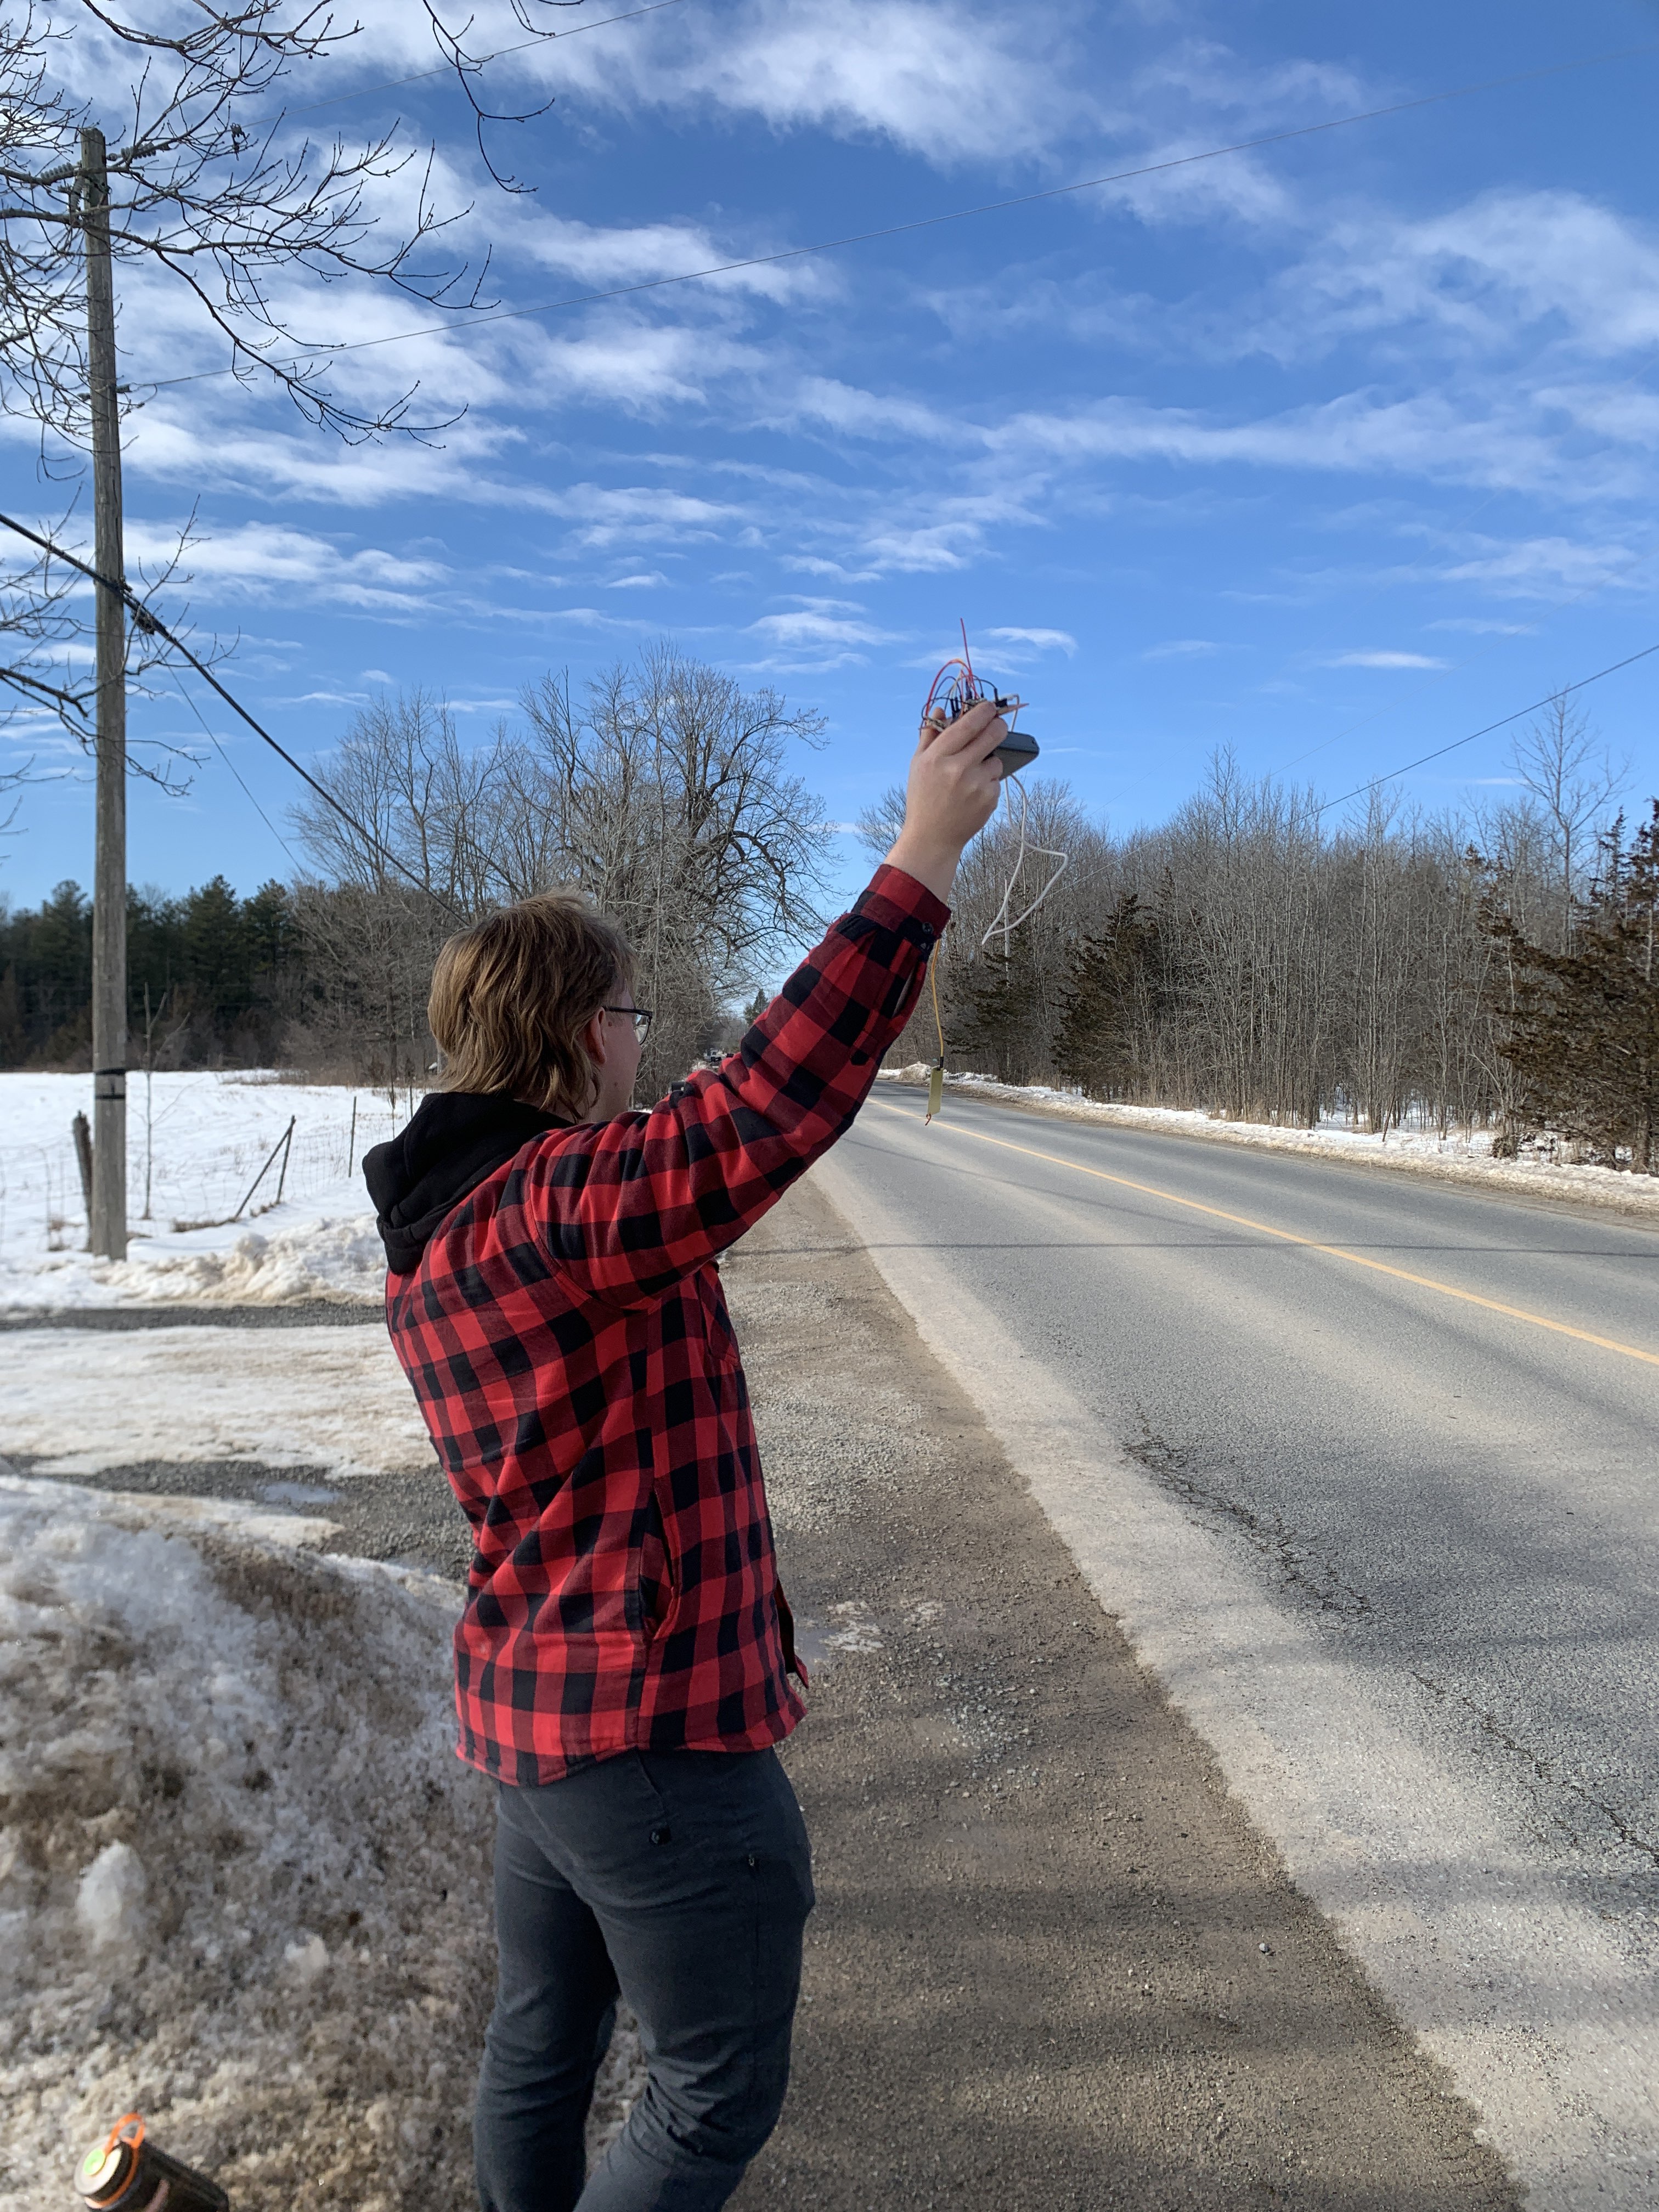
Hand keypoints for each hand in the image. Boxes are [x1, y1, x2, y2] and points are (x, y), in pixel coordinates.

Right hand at [884, 697, 1008, 903]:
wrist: (933, 837)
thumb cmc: (923, 798)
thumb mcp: (917, 765)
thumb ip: (929, 735)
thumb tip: (941, 709)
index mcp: (938, 756)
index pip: (969, 724)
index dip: (984, 711)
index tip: (989, 707)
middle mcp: (959, 768)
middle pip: (993, 734)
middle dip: (999, 726)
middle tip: (997, 726)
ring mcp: (977, 785)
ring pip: (997, 759)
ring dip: (989, 761)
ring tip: (970, 776)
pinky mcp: (990, 799)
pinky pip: (996, 780)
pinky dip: (987, 782)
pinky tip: (972, 793)